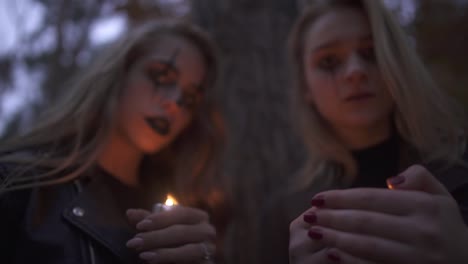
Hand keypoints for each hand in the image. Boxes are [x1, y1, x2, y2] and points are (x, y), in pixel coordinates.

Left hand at [126, 206, 215, 262]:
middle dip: (156, 237)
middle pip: (182, 232)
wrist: (189, 259)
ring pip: (188, 251)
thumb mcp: (160, 228)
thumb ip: (147, 220)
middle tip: (134, 243)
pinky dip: (173, 263)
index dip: (160, 219)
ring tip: (144, 256)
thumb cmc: (173, 240)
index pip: (181, 213)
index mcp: (198, 216)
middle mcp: (207, 231)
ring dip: (164, 253)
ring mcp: (209, 249)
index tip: (139, 226)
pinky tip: (156, 263)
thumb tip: (129, 213)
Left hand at [298, 165, 467, 263]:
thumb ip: (419, 177)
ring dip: (335, 238)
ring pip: (368, 245)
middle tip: (308, 216)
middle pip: (365, 222)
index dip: (341, 198)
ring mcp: (418, 256)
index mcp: (425, 205)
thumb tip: (389, 181)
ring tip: (313, 232)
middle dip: (332, 218)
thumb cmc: (445, 225)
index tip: (317, 199)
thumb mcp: (440, 196)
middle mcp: (423, 230)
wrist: (467, 263)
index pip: (372, 199)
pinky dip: (351, 261)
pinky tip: (330, 254)